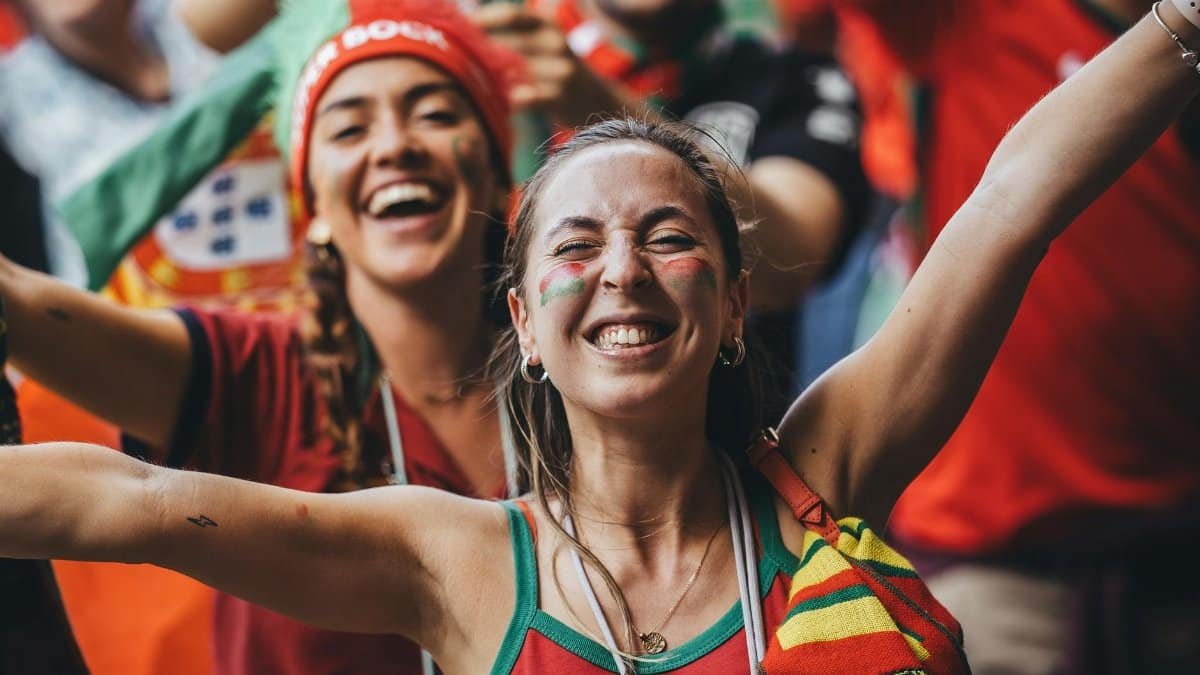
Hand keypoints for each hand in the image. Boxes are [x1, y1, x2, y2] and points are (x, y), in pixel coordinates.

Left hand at [473, 3, 633, 125]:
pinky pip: (524, 97)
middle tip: (459, 56)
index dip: (484, 20)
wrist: (599, 100)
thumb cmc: (561, 69)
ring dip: (491, 76)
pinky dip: (510, 99)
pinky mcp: (560, 96)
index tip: (460, 27)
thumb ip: (517, 33)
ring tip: (474, 79)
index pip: (513, 16)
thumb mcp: (547, 41)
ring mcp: (560, 70)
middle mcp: (556, 43)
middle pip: (508, 42)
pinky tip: (502, 101)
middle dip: (481, 50)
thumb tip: (472, 25)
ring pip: (513, 70)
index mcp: (550, 25)